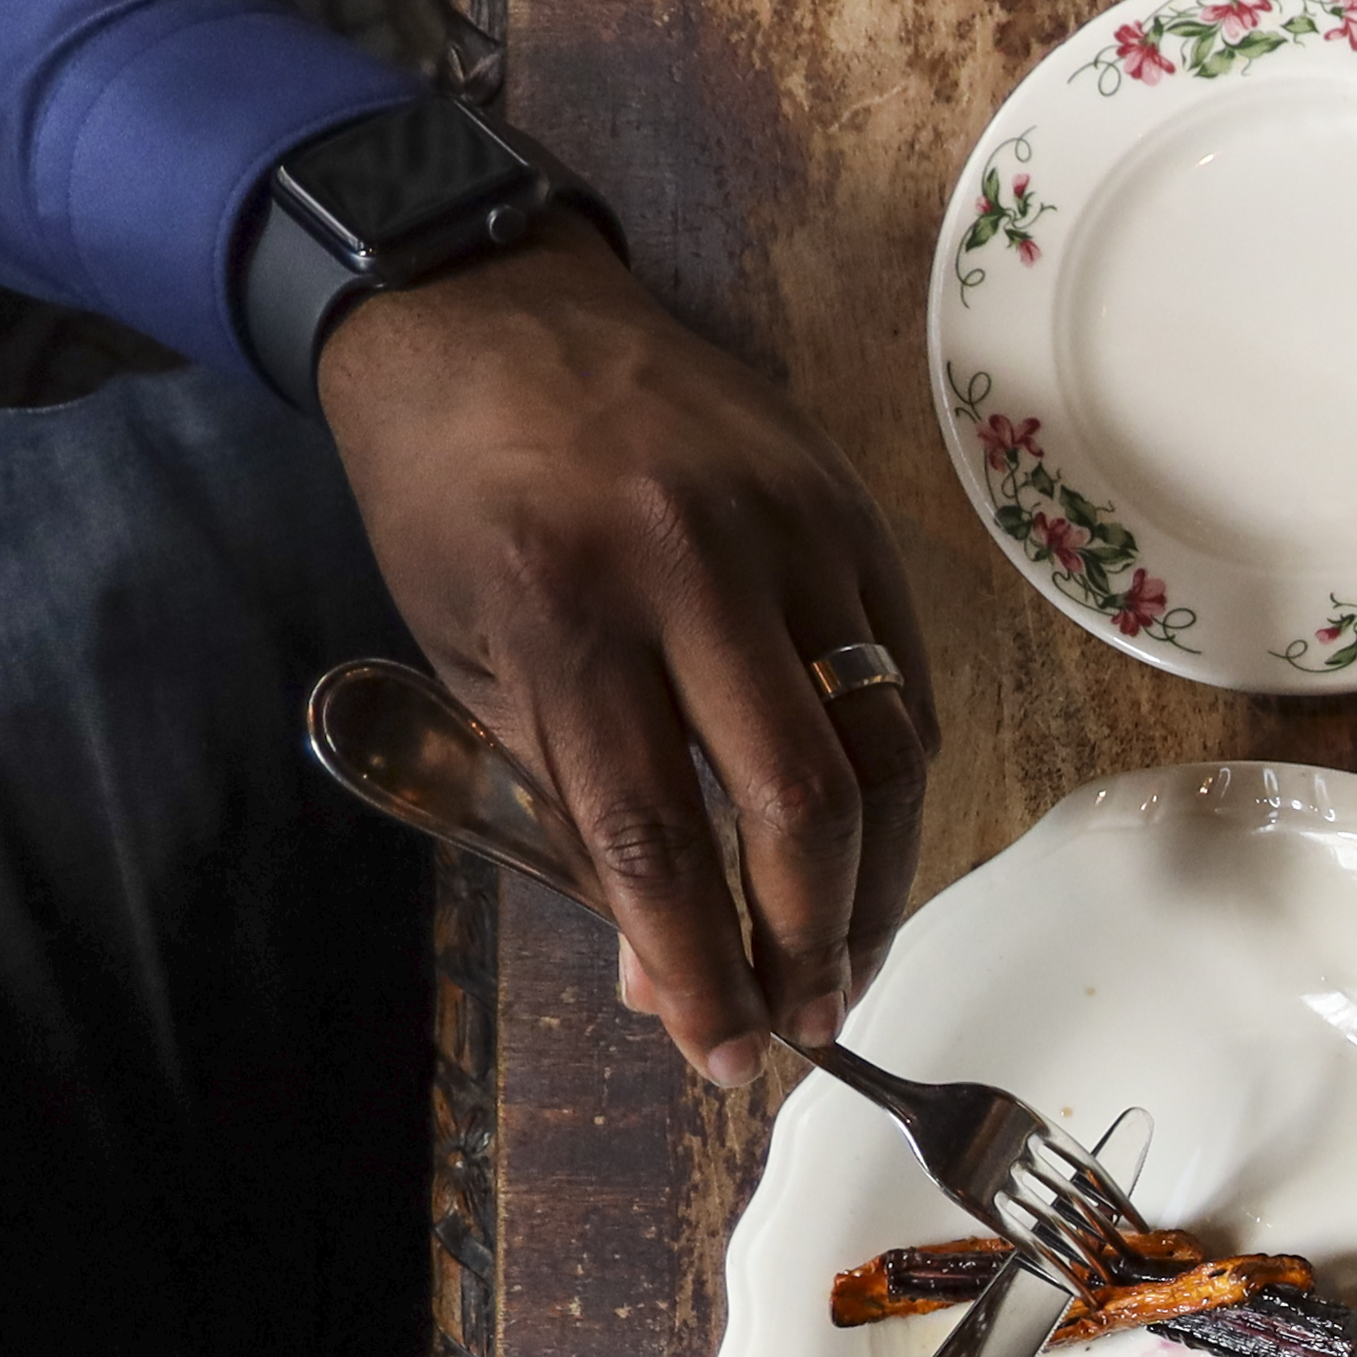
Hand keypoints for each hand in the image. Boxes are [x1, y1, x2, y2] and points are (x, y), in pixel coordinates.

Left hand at [319, 216, 938, 1086]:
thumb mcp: (466, 651)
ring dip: (877, 879)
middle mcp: (686, 570)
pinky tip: (873, 845)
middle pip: (800, 801)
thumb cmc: (453, 490)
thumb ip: (566, 804)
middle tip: (804, 1021)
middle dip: (810, 937)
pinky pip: (904, 675)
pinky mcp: (847, 512)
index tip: (714, 1052)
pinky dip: (897, 781)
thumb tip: (662, 968)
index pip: (652, 834)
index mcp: (562, 614)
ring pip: (883, 747)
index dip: (697, 965)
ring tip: (846, 958)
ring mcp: (786, 533)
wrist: (488, 304)